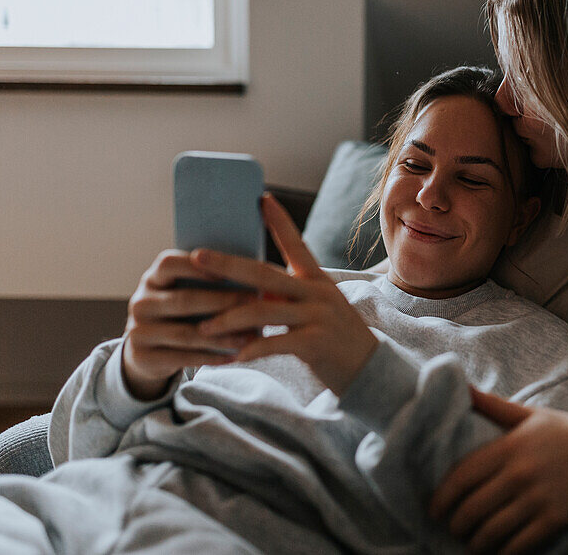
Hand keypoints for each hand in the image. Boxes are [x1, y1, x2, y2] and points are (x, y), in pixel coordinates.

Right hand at [124, 250, 260, 399]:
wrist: (145, 350)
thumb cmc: (178, 313)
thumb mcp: (181, 292)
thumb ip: (204, 282)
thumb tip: (248, 276)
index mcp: (152, 279)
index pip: (169, 264)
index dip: (197, 266)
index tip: (228, 271)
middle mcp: (141, 302)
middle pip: (184, 300)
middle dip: (223, 302)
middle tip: (254, 302)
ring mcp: (138, 331)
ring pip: (186, 334)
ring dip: (222, 336)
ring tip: (250, 336)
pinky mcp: (143, 358)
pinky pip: (183, 358)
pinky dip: (212, 358)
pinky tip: (234, 356)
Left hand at [191, 193, 378, 393]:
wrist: (371, 369)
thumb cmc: (337, 338)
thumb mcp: (319, 307)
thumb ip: (290, 295)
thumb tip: (252, 289)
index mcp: (317, 279)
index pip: (296, 243)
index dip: (279, 221)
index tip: (261, 198)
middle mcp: (317, 292)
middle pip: (264, 274)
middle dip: (227, 264)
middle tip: (196, 256)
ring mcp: (317, 316)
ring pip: (262, 310)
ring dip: (228, 319)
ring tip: (203, 328)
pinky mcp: (315, 343)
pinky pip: (274, 343)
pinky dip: (251, 350)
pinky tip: (233, 356)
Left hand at [430, 389, 567, 553]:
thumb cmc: (567, 430)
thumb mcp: (528, 414)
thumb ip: (491, 405)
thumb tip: (460, 386)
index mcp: (508, 446)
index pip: (461, 476)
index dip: (441, 498)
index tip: (433, 510)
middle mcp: (519, 473)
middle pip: (472, 509)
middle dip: (456, 526)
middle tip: (452, 531)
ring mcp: (538, 498)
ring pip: (492, 532)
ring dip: (475, 544)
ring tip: (471, 546)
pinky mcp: (557, 519)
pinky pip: (520, 545)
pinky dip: (503, 554)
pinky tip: (497, 554)